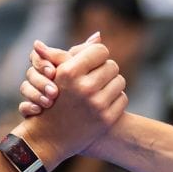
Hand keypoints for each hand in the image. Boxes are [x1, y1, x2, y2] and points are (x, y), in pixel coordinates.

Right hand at [13, 34, 123, 162]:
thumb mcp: (59, 73)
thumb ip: (77, 51)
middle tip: (96, 78)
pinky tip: (103, 103)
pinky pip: (122, 98)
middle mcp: (84, 88)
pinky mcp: (107, 119)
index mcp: (70, 72)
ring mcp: (97, 105)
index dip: (97, 55)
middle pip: (112, 66)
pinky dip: (115, 100)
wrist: (49, 137)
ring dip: (111, 84)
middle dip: (105, 70)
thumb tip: (99, 35)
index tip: (92, 62)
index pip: (100, 50)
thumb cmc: (54, 98)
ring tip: (99, 90)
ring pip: (120, 81)